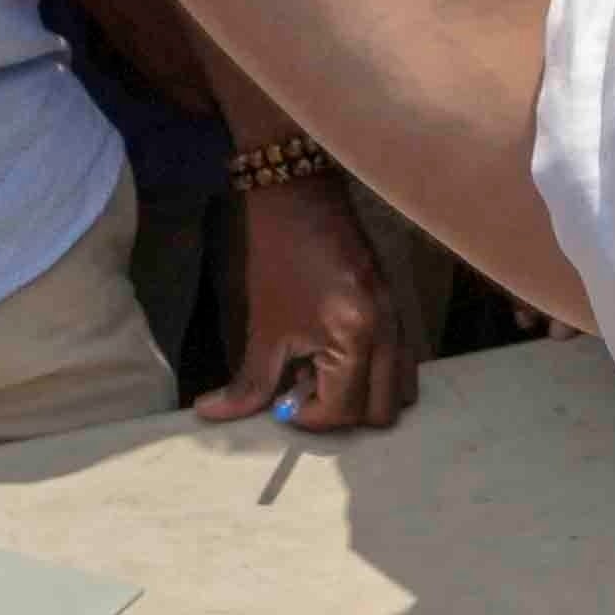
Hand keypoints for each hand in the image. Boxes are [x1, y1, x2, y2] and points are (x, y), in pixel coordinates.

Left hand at [209, 176, 412, 435]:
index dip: (307, 417)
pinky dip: (373, 375)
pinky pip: (401, 363)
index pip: (343, 410)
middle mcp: (387, 333)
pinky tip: (337, 355)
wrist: (300, 197)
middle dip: (341, 413)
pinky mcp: (399, 311)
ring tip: (323, 373)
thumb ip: (248, 381)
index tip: (281, 402)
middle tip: (304, 390)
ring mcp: (400, 320)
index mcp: (354, 336)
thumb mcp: (263, 326)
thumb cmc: (279, 255)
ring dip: (363, 397)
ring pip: (400, 391)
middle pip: (382, 412)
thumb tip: (213, 413)